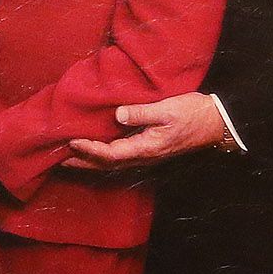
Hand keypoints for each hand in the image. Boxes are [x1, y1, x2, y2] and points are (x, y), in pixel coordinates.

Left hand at [69, 93, 227, 166]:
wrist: (216, 124)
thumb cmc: (192, 113)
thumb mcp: (167, 109)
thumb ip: (142, 113)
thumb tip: (118, 115)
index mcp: (147, 147)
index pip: (111, 153)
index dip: (89, 149)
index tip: (71, 141)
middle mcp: (144, 156)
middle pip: (106, 164)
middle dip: (82, 162)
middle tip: (56, 159)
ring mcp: (146, 155)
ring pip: (112, 163)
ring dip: (89, 160)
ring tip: (68, 157)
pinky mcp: (148, 150)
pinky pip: (120, 157)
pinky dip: (102, 155)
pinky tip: (93, 150)